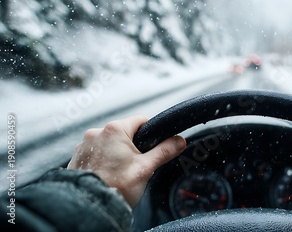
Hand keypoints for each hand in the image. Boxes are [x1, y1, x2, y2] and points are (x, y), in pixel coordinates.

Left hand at [67, 115, 185, 206]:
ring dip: (117, 154)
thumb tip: (179, 141)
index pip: (141, 120)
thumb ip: (164, 151)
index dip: (151, 133)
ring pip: (109, 143)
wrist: (89, 207)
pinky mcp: (77, 157)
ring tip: (121, 173)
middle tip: (137, 165)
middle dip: (133, 147)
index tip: (154, 147)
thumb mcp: (146, 168)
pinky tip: (108, 175)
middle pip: (124, 133)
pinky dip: (103, 161)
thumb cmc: (116, 187)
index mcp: (114, 130)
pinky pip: (96, 153)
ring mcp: (84, 145)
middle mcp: (96, 133)